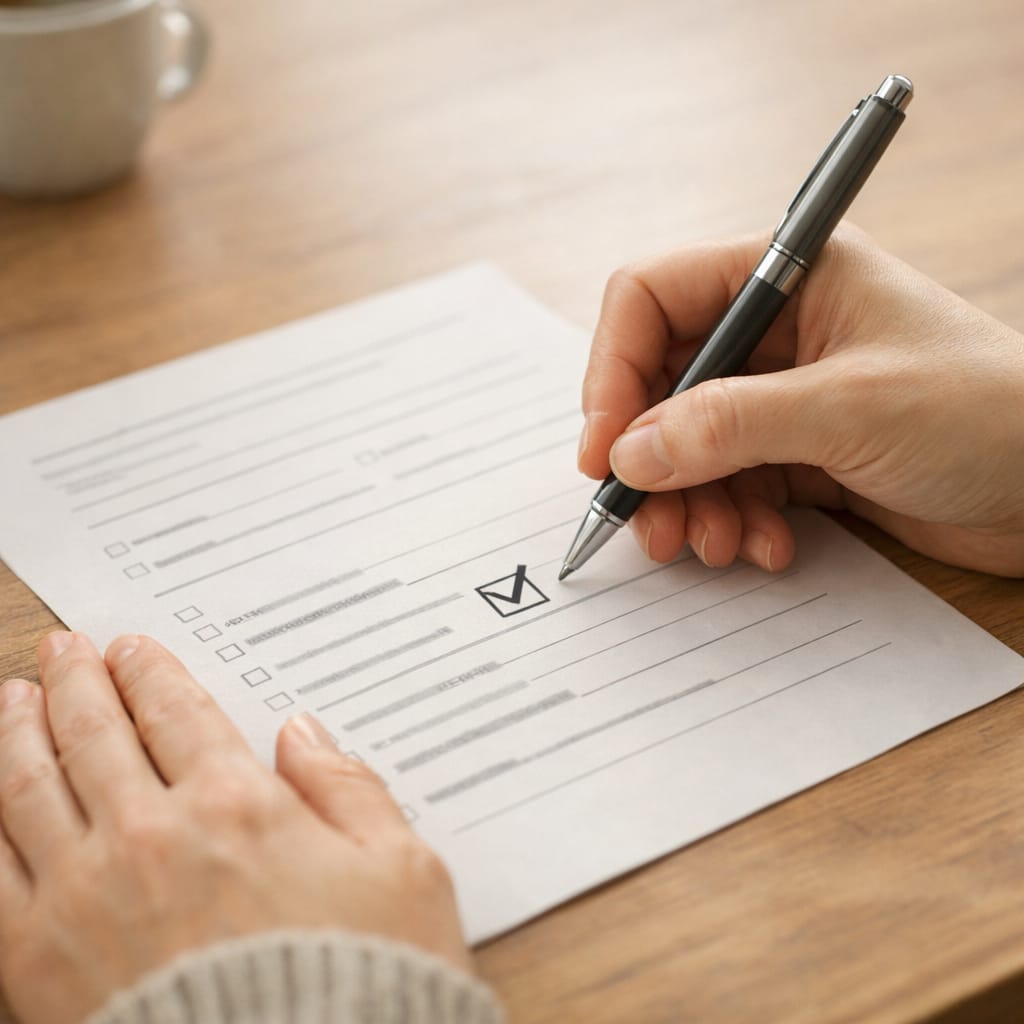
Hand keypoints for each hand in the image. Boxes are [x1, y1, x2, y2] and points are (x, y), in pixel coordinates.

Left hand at [0, 631, 472, 1023]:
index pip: (177, 712)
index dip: (150, 672)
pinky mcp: (37, 962)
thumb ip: (350, 790)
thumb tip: (304, 734)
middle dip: (78, 682)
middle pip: (97, 733)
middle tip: (64, 651)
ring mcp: (86, 897)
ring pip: (30, 785)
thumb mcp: (403, 874)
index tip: (132, 649)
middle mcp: (152, 837)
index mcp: (239, 807)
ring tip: (14, 697)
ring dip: (19, 730)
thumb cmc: (362, 988)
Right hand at [578, 223, 1023, 576]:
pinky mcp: (798, 454)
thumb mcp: (850, 410)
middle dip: (649, 457)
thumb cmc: (988, 415)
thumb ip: (729, 426)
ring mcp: (784, 396)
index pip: (652, 299)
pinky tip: (766, 548)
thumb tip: (628, 454)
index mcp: (788, 275)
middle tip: (650, 522)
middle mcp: (777, 331)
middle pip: (661, 383)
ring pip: (687, 444)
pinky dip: (732, 520)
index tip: (603, 452)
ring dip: (688, 501)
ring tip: (713, 546)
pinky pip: (728, 484)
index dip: (613, 372)